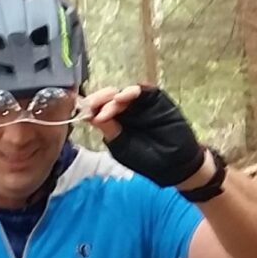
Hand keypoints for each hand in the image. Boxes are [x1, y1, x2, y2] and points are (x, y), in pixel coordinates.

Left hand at [86, 84, 205, 186]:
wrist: (175, 165)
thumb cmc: (147, 160)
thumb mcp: (123, 147)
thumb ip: (109, 130)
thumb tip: (90, 116)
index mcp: (115, 123)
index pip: (98, 109)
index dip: (90, 107)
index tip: (81, 109)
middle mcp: (126, 111)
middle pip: (108, 98)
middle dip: (99, 100)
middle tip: (91, 105)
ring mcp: (141, 104)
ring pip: (123, 92)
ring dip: (113, 96)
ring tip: (109, 105)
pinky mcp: (156, 100)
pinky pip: (143, 91)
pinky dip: (131, 91)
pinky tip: (122, 96)